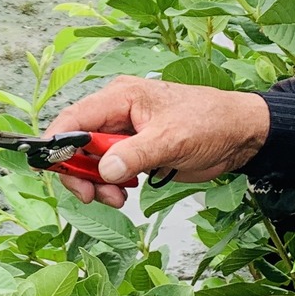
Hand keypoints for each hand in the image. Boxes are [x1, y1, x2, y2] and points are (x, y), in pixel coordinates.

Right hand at [51, 77, 271, 203]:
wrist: (239, 135)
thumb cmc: (210, 123)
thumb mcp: (172, 139)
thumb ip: (136, 154)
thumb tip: (104, 170)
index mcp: (120, 97)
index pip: (74, 118)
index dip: (57, 143)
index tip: (55, 170)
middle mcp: (116, 113)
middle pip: (77, 144)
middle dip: (80, 173)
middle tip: (94, 196)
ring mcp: (124, 133)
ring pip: (91, 161)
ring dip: (97, 184)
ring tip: (118, 198)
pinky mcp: (134, 151)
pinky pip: (108, 170)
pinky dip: (111, 185)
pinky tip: (126, 192)